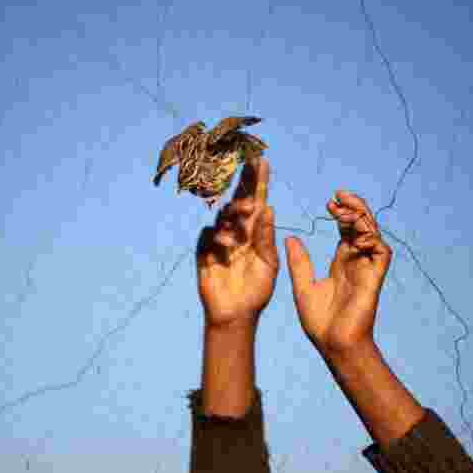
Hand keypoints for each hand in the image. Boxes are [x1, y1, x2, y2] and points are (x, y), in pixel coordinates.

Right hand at [196, 157, 277, 329]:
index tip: (261, 159)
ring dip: (233, 212)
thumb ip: (266, 238)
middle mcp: (237, 230)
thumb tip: (268, 209)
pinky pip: (208, 234)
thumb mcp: (268, 264)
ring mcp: (219, 239)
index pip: (257, 200)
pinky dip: (217, 236)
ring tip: (244, 214)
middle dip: (243, 188)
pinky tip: (225, 246)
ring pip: (223, 215)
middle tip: (251, 184)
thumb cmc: (257, 290)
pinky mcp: (204, 250)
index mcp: (256, 231)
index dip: (258, 180)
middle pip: (237, 201)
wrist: (236, 313)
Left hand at [284, 190, 391, 354]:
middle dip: (354, 208)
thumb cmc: (319, 322)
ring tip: (344, 208)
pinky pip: (382, 252)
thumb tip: (291, 238)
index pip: (347, 230)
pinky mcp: (375, 279)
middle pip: (363, 226)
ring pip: (373, 234)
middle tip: (338, 196)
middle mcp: (357, 262)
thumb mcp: (303, 286)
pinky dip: (372, 238)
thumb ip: (300, 262)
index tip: (329, 202)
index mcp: (342, 263)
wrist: (333, 344)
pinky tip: (355, 232)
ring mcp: (367, 269)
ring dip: (362, 217)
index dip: (342, 213)